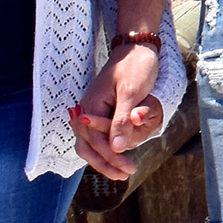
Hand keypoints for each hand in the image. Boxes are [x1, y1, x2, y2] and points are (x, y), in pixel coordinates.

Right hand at [71, 43, 165, 178]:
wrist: (136, 47)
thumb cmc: (135, 66)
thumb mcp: (131, 93)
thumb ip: (122, 121)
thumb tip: (116, 150)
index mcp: (91, 106)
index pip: (97, 141)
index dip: (111, 158)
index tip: (127, 169)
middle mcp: (86, 110)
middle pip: (88, 146)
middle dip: (105, 163)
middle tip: (124, 175)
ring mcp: (91, 110)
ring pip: (90, 143)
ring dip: (104, 158)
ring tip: (120, 171)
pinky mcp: (100, 110)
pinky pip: (97, 134)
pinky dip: (105, 147)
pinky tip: (117, 155)